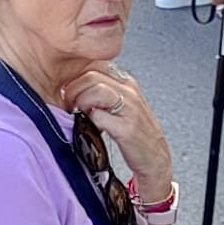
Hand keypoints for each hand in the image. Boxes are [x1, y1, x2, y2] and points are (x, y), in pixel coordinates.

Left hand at [62, 64, 173, 199]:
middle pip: (91, 75)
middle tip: (69, 105)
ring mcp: (130, 109)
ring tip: (82, 114)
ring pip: (95, 90)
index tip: (68, 90)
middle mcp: (130, 92)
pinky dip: (90, 122)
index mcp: (127, 83)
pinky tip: (93, 128)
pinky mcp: (127, 128)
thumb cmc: (135, 133)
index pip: (94, 65)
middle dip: (73, 90)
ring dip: (81, 103)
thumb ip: (102, 92)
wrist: (155, 159)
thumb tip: (71, 85)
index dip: (75, 78)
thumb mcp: (121, 105)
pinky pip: (98, 116)